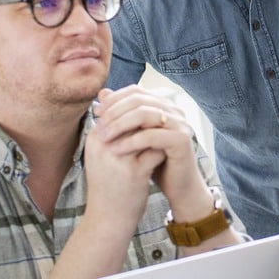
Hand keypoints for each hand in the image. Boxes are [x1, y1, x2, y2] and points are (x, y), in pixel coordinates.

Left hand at [88, 86, 212, 218]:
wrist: (178, 187)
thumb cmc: (155, 162)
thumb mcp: (134, 137)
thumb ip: (121, 116)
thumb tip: (102, 94)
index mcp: (164, 105)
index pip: (136, 91)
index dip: (114, 99)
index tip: (97, 112)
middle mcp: (174, 110)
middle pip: (139, 100)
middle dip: (114, 112)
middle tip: (98, 126)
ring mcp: (180, 123)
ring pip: (144, 114)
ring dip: (120, 125)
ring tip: (104, 138)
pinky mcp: (182, 140)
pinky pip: (152, 136)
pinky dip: (132, 142)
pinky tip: (117, 150)